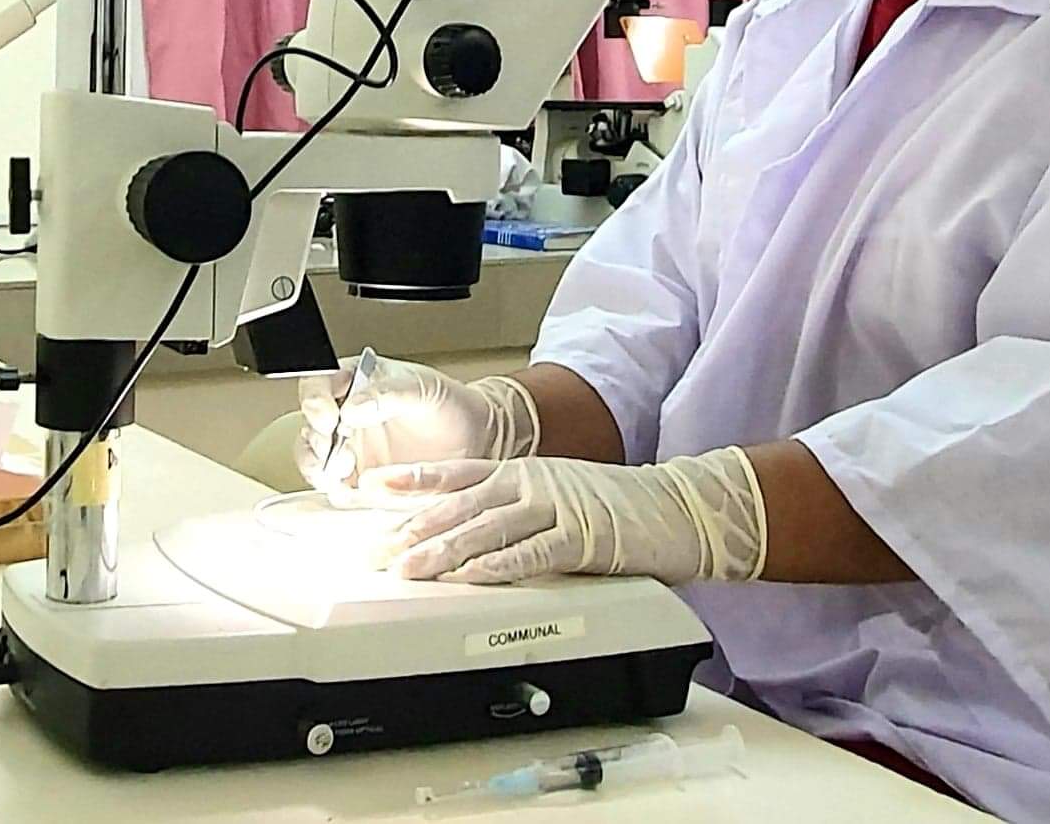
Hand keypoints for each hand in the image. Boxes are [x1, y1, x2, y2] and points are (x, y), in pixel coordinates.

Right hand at [295, 354, 536, 492]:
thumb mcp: (422, 388)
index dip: (314, 399)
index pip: (318, 383)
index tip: (328, 415)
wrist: (476, 439)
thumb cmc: (450, 404)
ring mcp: (350, 448)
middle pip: (310, 424)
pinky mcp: (359, 479)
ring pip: (313, 457)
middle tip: (337, 446)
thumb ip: (388, 393)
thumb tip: (353, 407)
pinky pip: (334, 486)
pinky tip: (350, 489)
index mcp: (357, 383)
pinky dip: (336, 490)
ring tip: (344, 469)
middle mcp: (346, 415)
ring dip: (319, 466)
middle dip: (317, 438)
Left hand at [364, 448, 767, 585]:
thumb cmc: (618, 506)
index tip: (373, 490)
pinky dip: (495, 567)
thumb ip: (515, 504)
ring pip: (486, 527)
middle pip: (462, 504)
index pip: (457, 473)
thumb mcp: (557, 491)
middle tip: (379, 551)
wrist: (675, 507)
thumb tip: (467, 527)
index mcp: (524, 470)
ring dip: (442, 550)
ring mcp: (555, 506)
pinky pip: (528, 553)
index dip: (414, 482)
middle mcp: (533, 481)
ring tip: (408, 569)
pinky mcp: (579, 536)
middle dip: (414, 528)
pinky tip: (468, 578)